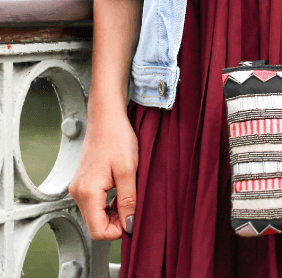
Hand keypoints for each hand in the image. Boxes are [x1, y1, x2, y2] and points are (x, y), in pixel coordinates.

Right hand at [69, 111, 137, 239]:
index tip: (133, 220)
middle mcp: (78, 192)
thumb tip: (128, 225)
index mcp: (88, 192)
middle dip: (117, 222)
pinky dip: (110, 205)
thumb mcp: (129, 172)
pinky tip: (123, 193)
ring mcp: (79, 188)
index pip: (98, 231)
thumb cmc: (117, 139)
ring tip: (131, 198)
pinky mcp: (84, 183)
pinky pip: (96, 204)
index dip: (118, 231)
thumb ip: (128, 201)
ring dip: (114, 213)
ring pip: (96, 215)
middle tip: (135, 208)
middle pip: (96, 224)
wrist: (107, 119)